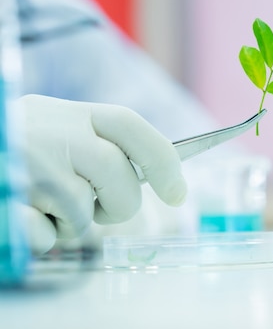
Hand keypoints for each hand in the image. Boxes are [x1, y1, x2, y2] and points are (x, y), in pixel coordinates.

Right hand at [13, 95, 187, 253]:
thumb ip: (98, 144)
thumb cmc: (17, 148)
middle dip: (117, 206)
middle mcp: (53, 132)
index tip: (179, 195)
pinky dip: (39, 236)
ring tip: (38, 200)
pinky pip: (46, 236)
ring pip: (83, 215)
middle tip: (92, 205)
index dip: (163, 161)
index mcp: (71, 113)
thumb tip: (156, 175)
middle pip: (120, 182)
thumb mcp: (56, 130)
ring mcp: (30, 166)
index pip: (131, 127)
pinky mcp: (10, 202)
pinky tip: (20, 213)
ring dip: (68, 222)